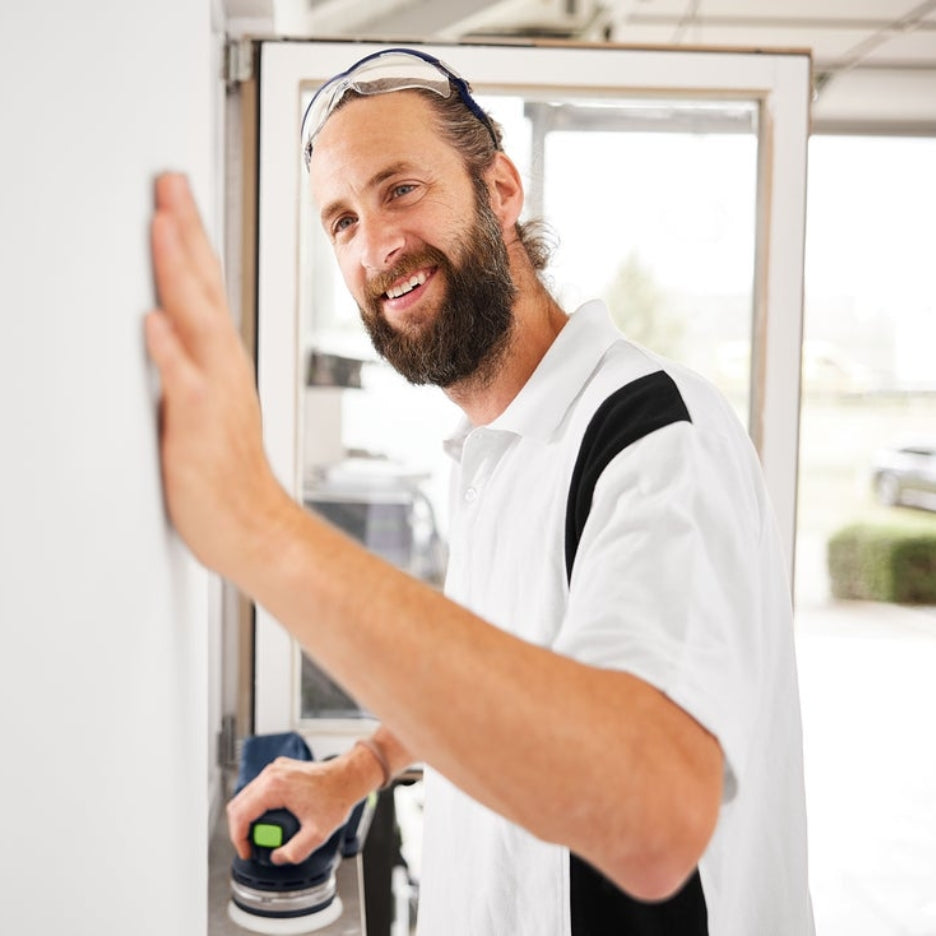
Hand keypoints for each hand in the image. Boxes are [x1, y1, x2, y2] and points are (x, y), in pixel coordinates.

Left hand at [145, 173, 290, 579]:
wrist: (252, 526)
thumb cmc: (228, 476)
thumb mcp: (202, 410)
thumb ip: (183, 367)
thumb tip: (159, 326)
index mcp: (220, 362)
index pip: (204, 288)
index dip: (188, 241)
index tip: (173, 198)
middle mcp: (221, 368)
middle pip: (202, 288)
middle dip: (184, 232)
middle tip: (170, 184)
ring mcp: (213, 392)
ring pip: (196, 320)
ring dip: (178, 271)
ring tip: (163, 223)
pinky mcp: (198, 424)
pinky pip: (184, 382)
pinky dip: (171, 350)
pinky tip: (155, 321)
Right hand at [226, 755, 368, 864]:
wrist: (348, 777)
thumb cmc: (337, 797)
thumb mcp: (317, 833)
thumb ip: (295, 851)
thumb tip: (277, 857)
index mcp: (275, 786)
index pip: (241, 814)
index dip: (239, 839)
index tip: (247, 852)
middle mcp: (271, 774)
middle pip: (238, 804)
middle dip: (241, 830)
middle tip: (253, 846)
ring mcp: (275, 769)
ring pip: (246, 795)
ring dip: (248, 818)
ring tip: (262, 836)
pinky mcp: (279, 770)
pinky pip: (257, 789)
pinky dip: (256, 806)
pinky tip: (268, 820)